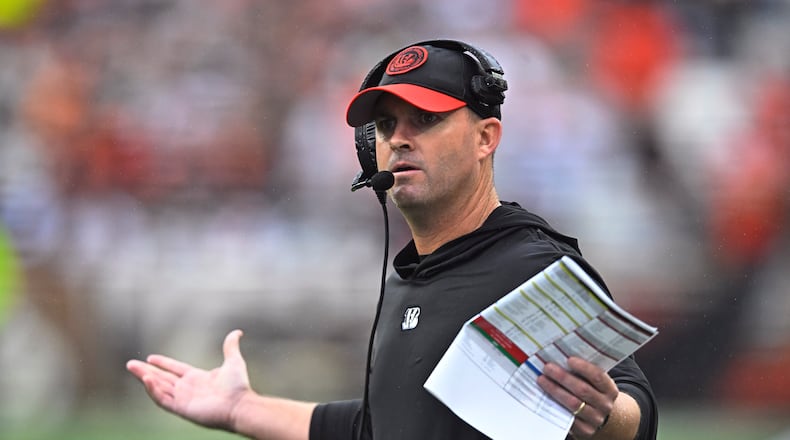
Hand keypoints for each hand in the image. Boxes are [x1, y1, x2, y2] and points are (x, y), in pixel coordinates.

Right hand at [126, 329, 251, 430]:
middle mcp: (188, 389)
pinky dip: (154, 390)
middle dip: (146, 371)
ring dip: (145, 378)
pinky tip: (146, 379)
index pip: (175, 370)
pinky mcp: (181, 408)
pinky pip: (163, 400)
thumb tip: (237, 332)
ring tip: (132, 368)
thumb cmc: (238, 386)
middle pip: (162, 378)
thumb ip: (230, 347)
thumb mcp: (233, 361)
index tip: (150, 358)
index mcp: (197, 378)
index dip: (163, 363)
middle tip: (130, 364)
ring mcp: (183, 399)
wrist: (240, 404)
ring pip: (159, 387)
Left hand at [537, 357, 617, 438]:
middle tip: (547, 368)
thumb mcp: (593, 383)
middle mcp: (605, 405)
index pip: (598, 377)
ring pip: (573, 403)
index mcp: (610, 390)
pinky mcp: (585, 430)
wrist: (599, 416)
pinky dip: (555, 405)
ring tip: (542, 380)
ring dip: (555, 390)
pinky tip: (545, 396)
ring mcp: (595, 419)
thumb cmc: (591, 392)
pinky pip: (568, 418)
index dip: (584, 368)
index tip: (569, 359)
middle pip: (582, 390)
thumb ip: (583, 373)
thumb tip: (561, 356)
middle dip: (563, 377)